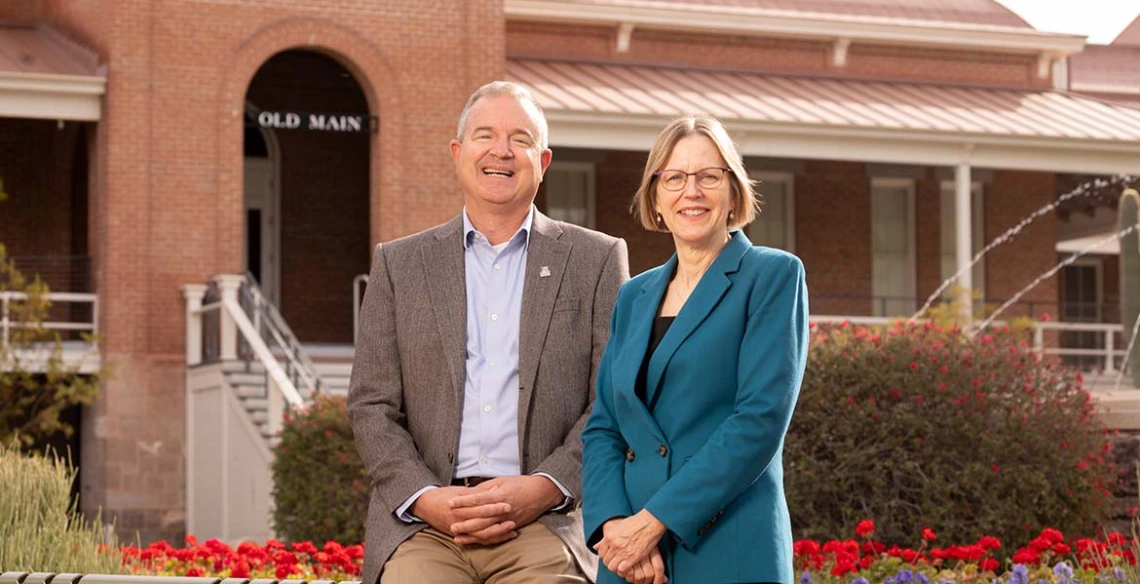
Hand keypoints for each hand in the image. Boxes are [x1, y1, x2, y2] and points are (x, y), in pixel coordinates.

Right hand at [410, 486, 512, 541]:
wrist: (425, 505)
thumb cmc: (443, 495)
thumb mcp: (458, 491)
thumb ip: (475, 493)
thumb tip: (493, 491)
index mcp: (459, 508)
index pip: (479, 508)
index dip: (494, 507)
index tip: (507, 503)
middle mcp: (459, 522)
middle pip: (482, 525)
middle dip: (499, 523)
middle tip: (513, 518)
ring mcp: (459, 531)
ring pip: (481, 536)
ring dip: (498, 534)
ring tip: (512, 529)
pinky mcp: (460, 536)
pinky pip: (478, 541)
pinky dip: (492, 539)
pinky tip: (504, 536)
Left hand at [447, 475, 564, 544]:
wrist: (542, 493)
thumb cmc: (521, 484)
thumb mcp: (502, 480)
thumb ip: (486, 487)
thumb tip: (470, 492)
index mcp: (500, 495)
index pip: (478, 499)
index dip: (463, 501)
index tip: (451, 503)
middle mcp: (504, 509)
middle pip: (480, 518)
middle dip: (464, 522)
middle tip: (451, 523)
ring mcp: (508, 520)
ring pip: (487, 530)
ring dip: (471, 534)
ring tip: (457, 535)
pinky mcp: (512, 526)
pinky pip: (496, 536)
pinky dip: (483, 539)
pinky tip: (473, 540)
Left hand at [594, 510, 666, 579]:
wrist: (650, 522)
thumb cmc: (637, 522)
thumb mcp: (618, 527)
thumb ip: (606, 537)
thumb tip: (595, 546)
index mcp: (610, 536)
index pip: (601, 553)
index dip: (605, 556)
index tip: (610, 557)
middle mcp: (614, 544)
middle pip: (606, 561)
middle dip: (611, 563)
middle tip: (616, 562)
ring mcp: (622, 551)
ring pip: (612, 567)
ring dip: (616, 568)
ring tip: (621, 565)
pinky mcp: (632, 557)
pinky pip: (622, 569)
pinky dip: (624, 570)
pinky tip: (628, 567)